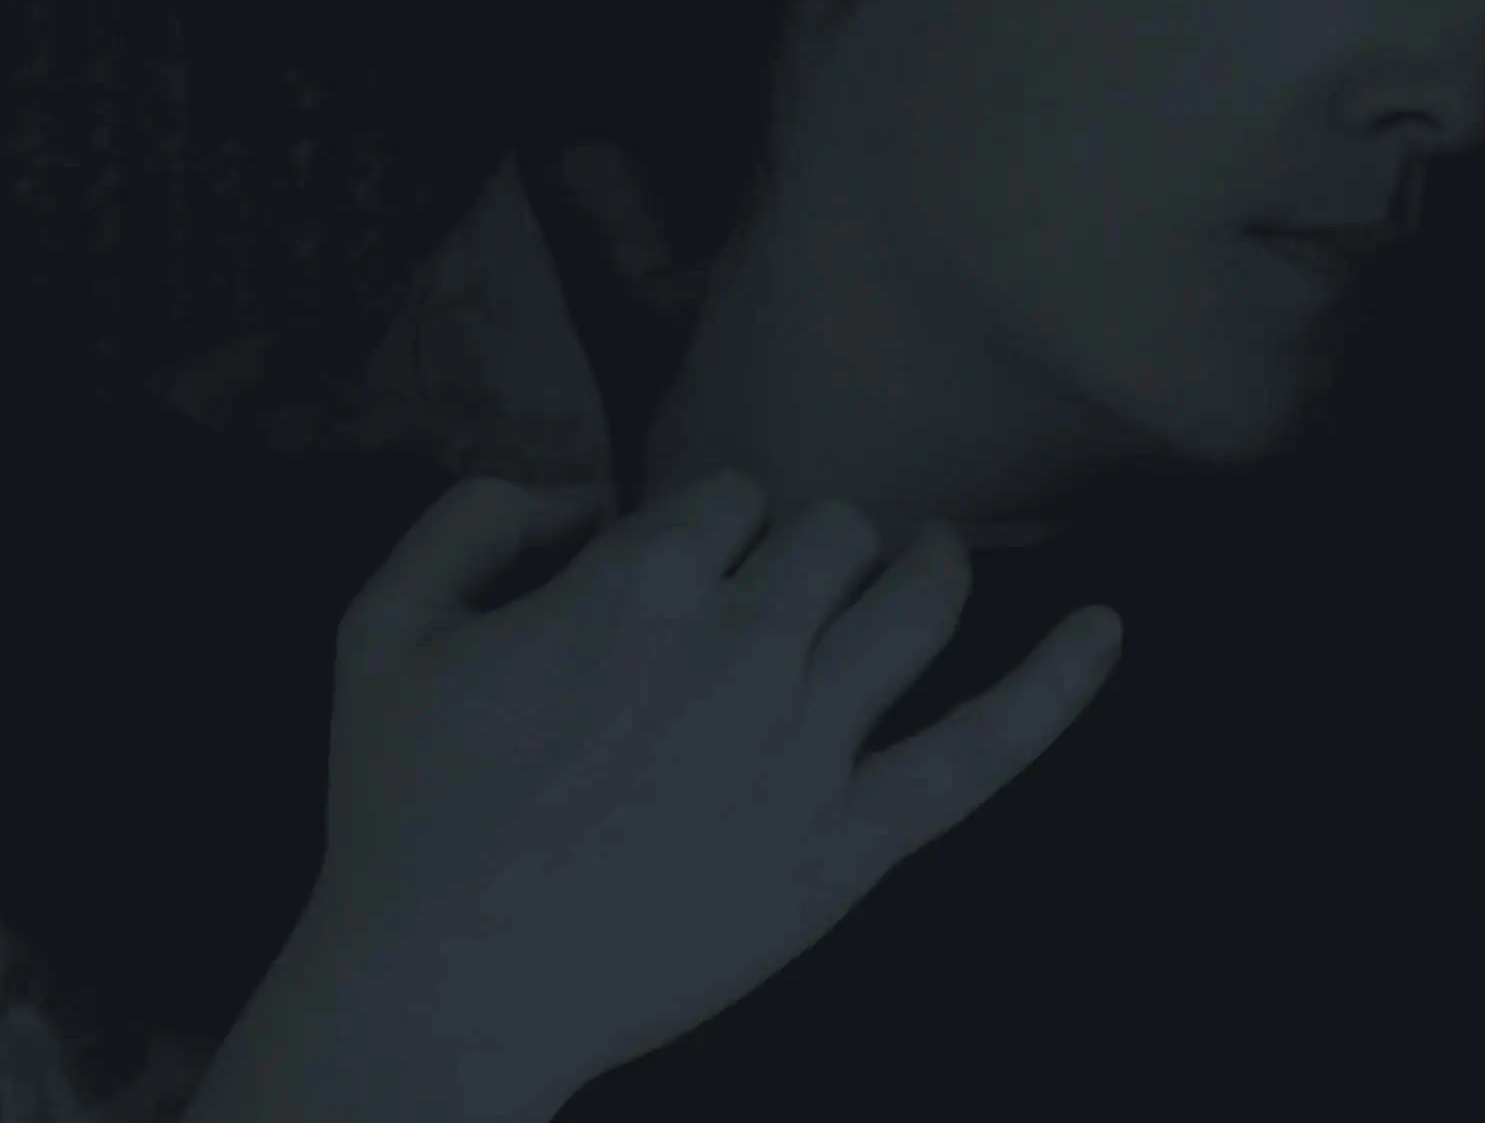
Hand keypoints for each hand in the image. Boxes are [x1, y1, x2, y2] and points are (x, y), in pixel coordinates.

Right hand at [233, 469, 1124, 1116]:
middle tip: (800, 583)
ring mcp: (801, 745)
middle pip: (829, 538)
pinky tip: (1105, 629)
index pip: (728, 500)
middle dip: (817, 547)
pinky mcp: (842, 845)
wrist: (441, 992)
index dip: (714, 530)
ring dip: (931, 569)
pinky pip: (980, 749)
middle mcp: (737, 644)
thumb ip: (471, 520)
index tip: (694, 573)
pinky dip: (1056, 685)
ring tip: (936, 564)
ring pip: (912, 606)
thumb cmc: (400, 820)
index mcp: (634, 581)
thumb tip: (578, 492)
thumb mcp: (379, 631)